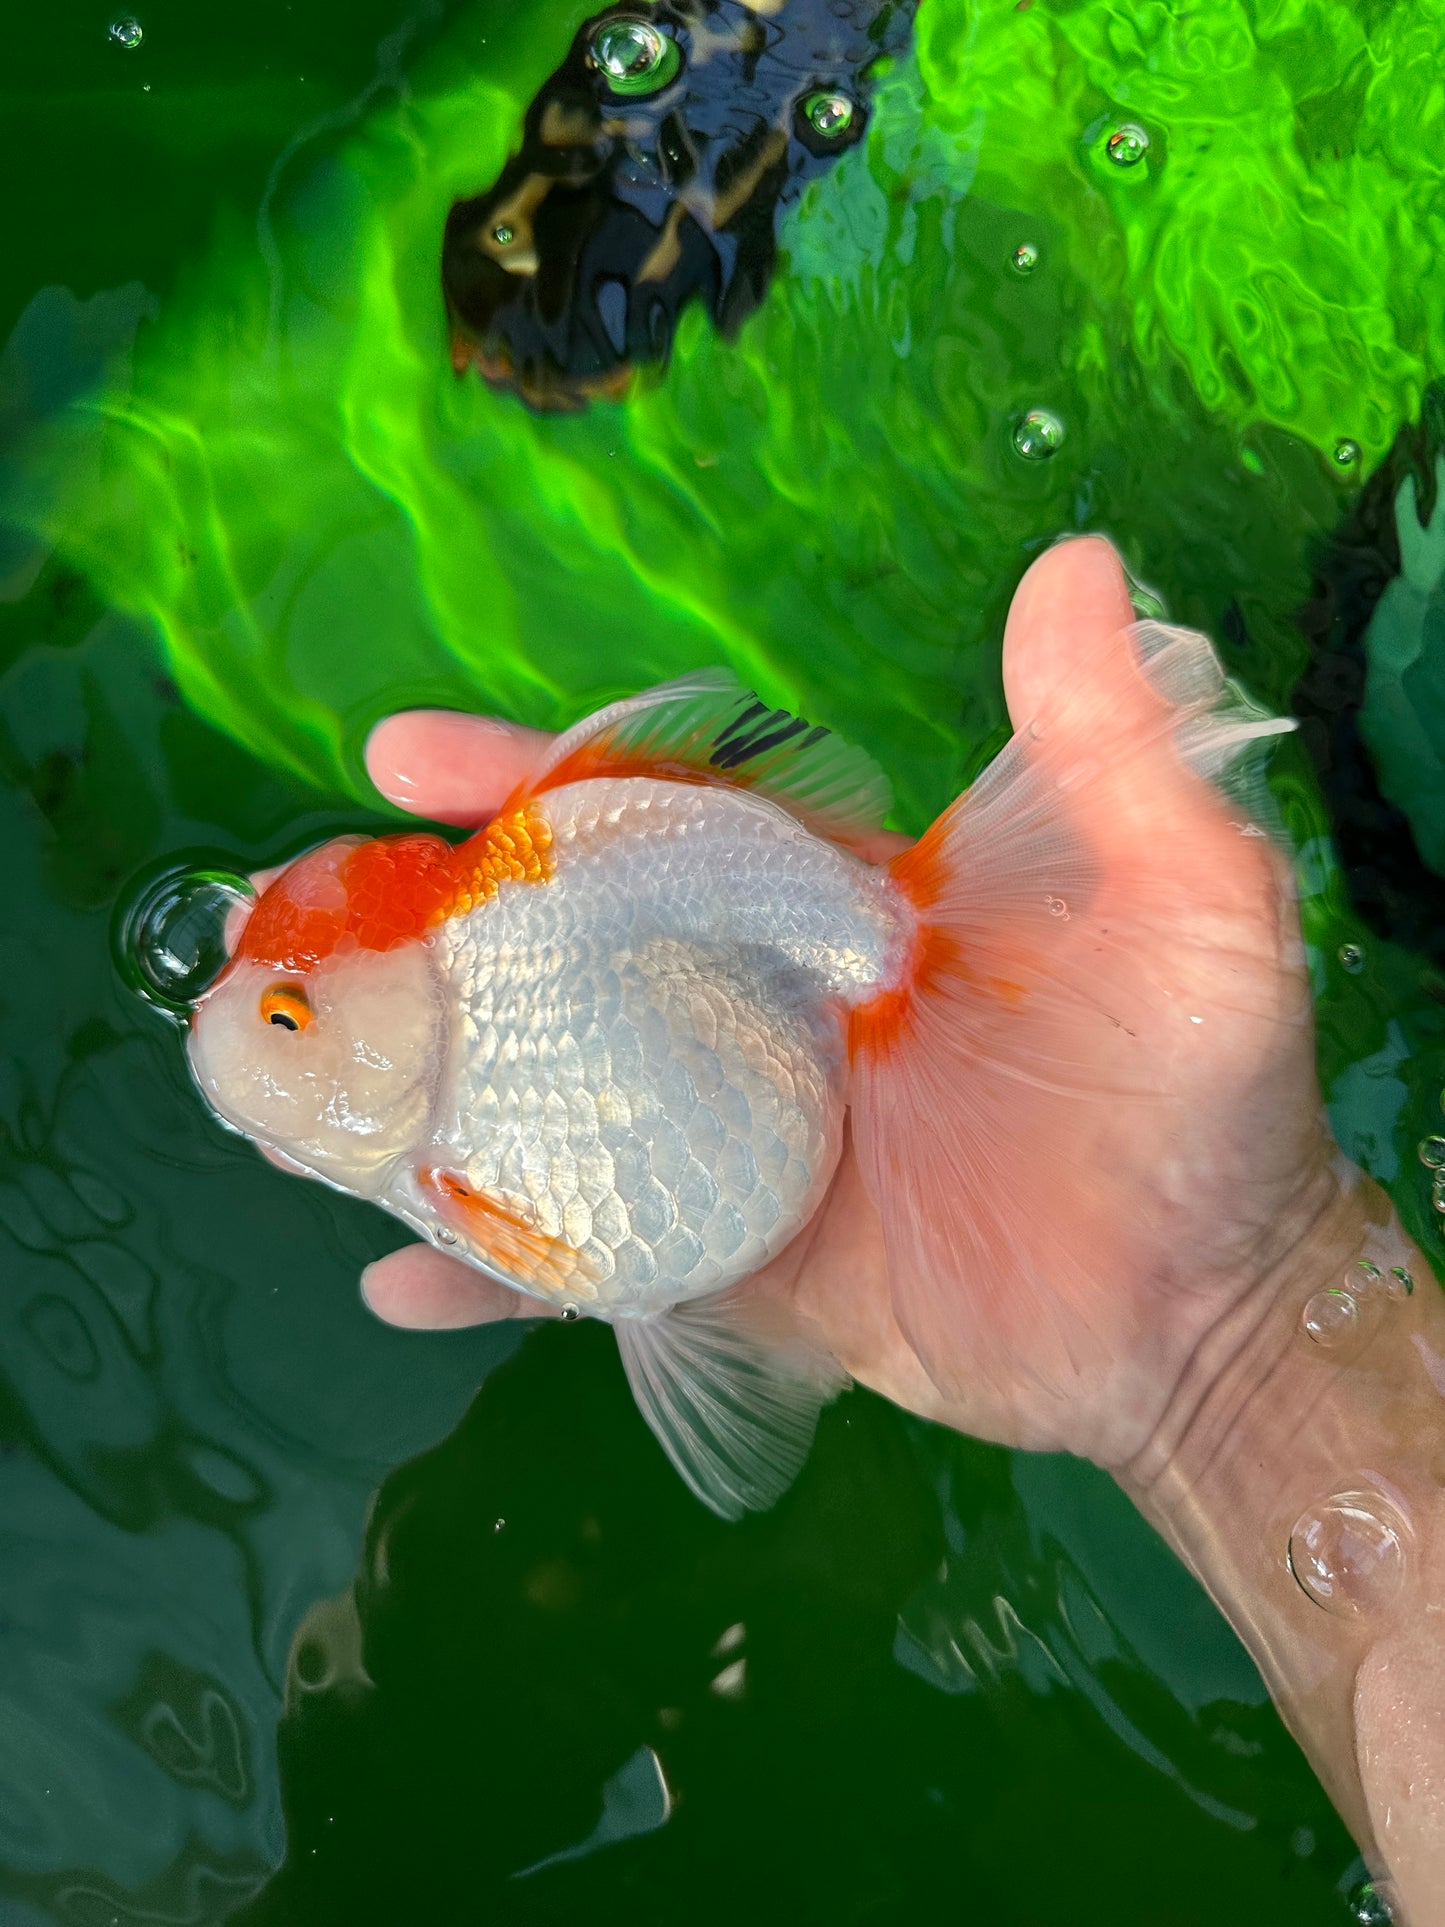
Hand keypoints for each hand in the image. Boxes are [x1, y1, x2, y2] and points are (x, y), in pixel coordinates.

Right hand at [358, 537, 1337, 1473]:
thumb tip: (1076, 561)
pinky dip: (500, 1271)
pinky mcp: (740, 1268)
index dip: (538, 783)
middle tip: (302, 912)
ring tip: (297, 1080)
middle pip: (569, 954)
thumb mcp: (1187, 899)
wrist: (1207, 1309)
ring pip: (556, 1100)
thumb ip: (1113, 748)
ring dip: (432, 1086)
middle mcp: (766, 1017)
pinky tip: (396, 1281)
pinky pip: (597, 1261)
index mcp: (835, 914)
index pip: (661, 824)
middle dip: (437, 925)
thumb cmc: (1201, 1093)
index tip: (407, 755)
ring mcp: (740, 1147)